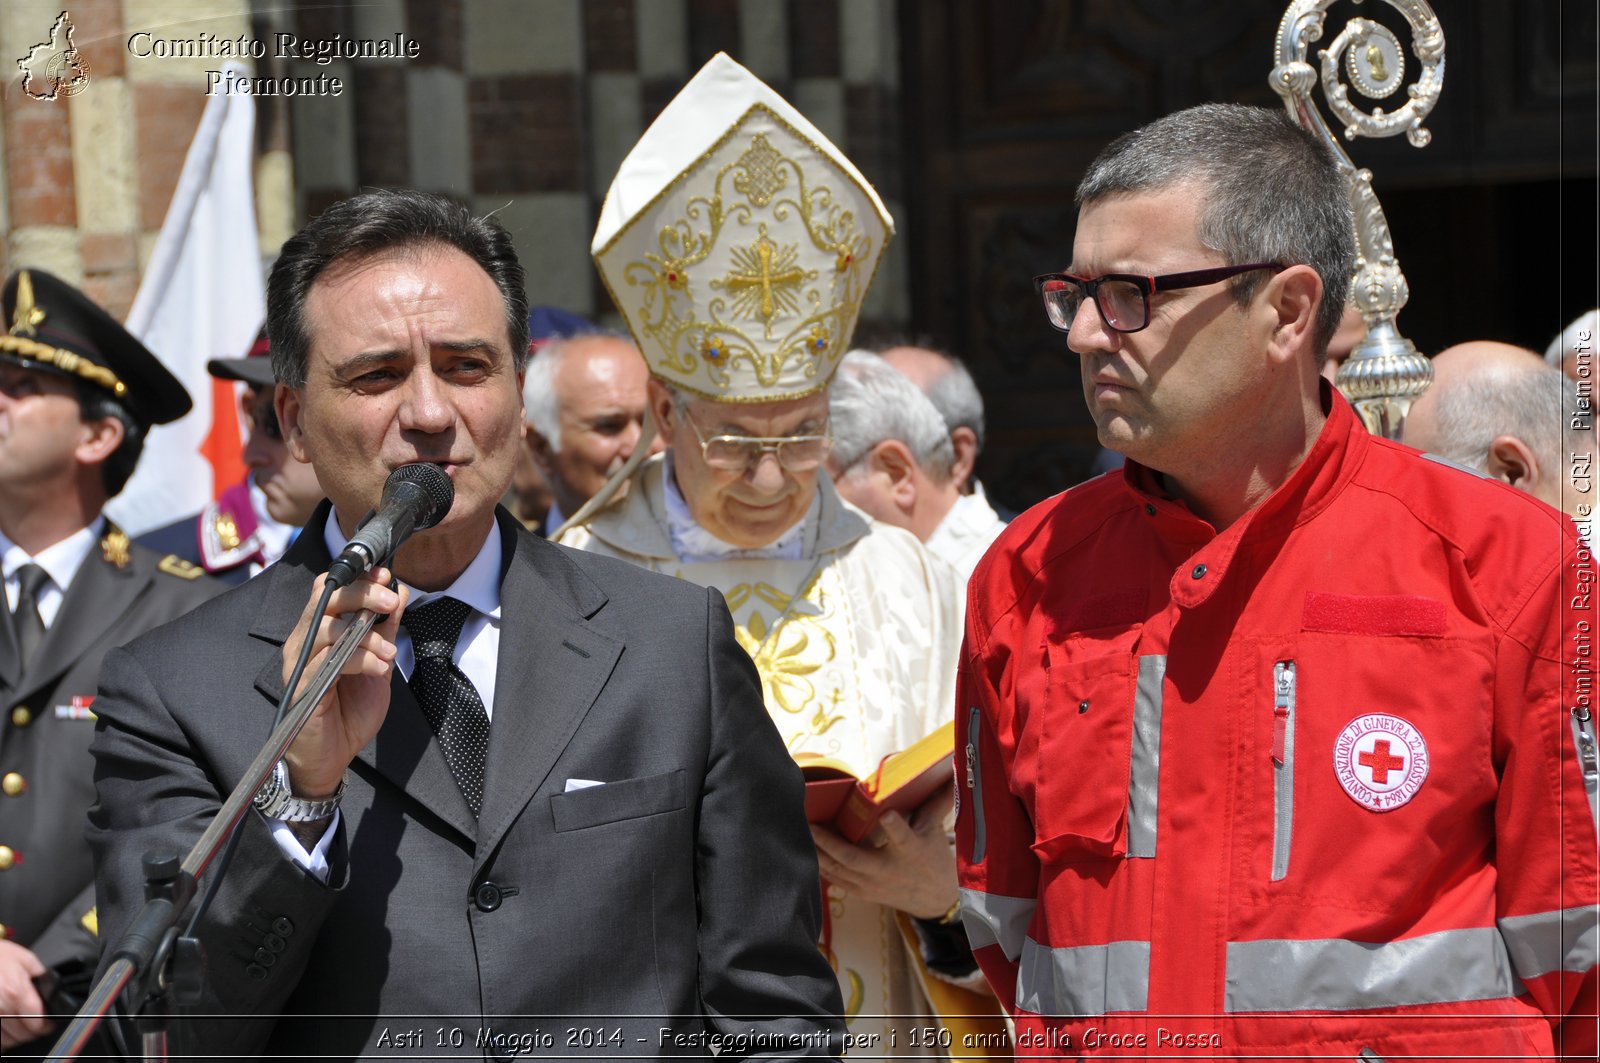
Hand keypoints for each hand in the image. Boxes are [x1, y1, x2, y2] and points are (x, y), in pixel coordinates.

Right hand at [0, 939, 51, 1049]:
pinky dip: (2, 1038)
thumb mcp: (25, 959)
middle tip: (37, 1026)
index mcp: (16, 992)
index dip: (46, 1026)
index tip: (49, 1025)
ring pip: (6, 1040)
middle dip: (33, 1032)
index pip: (36, 1022)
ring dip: (16, 1037)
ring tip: (22, 1028)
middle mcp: (0, 1008)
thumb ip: (41, 975)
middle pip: (22, 1034)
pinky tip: (6, 1030)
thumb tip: (52, 989)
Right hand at [280, 568, 407, 797]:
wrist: (332, 757)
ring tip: (389, 654)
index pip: (331, 589)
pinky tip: (379, 668)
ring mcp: (300, 663)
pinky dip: (359, 660)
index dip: (358, 578)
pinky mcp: (302, 686)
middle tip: (391, 601)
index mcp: (321, 631)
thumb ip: (386, 628)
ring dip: (366, 635)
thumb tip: (400, 591)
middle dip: (362, 593)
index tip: (387, 574)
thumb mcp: (379, 663)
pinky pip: (327, 662)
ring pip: (327, 627)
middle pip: (326, 599)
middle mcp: (305, 641)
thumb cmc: (349, 710)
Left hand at [811, 785, 958, 919]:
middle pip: (856, 859)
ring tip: (800, 832)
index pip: (903, 838)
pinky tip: (804, 851)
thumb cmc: (933, 859)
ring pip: (840, 870)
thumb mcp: (936, 831)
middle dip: (832, 843)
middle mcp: (889, 870)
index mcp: (911, 852)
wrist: (933, 900)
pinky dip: (819, 866)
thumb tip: (952, 771)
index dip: (895, 827)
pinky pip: (835, 880)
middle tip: (811, 824)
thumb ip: (936, 802)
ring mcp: (872, 884)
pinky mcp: (862, 892)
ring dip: (818, 852)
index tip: (887, 814)